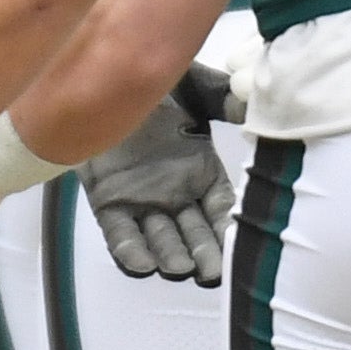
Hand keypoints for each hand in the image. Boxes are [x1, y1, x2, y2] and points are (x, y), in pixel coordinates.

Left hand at [80, 93, 232, 283]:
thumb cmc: (149, 79)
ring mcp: (140, 200)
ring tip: (180, 269)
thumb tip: (254, 106)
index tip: (239, 247)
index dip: (227, 229)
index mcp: (199, 170)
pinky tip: (143, 266)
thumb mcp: (193, 86)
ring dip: (170, 257)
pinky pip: (120, 234)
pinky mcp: (107, 203)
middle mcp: (173, 191)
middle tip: (212, 274)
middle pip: (193, 233)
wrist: (96, 75)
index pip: (219, 209)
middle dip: (203, 254)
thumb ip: (224, 100)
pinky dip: (131, 251)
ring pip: (160, 238)